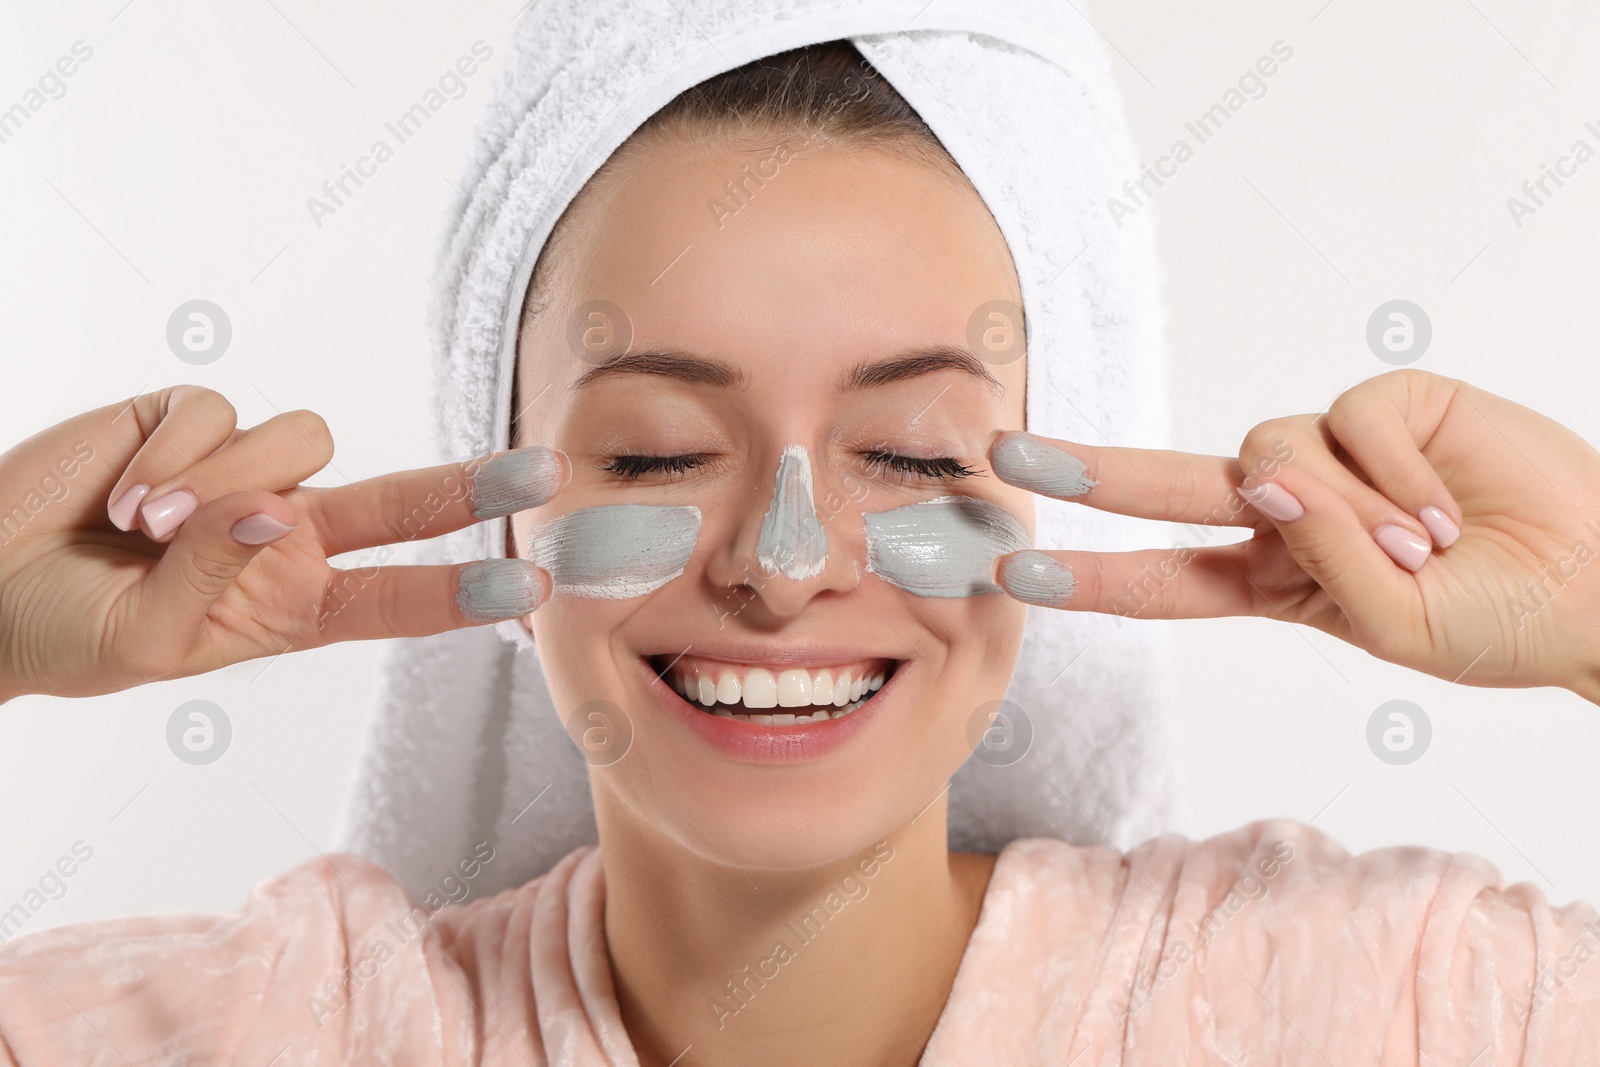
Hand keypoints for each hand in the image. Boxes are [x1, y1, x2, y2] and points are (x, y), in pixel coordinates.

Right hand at [0, 386, 566, 701]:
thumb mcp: (149, 639)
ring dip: (224, 482)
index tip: (534, 587)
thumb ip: (218, 577)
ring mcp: (244, 473)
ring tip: (144, 528)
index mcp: (293, 605)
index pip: (397, 596)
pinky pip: (217, 413)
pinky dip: (169, 455)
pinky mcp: (190, 419)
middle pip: (400, 500)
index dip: (464, 591)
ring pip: (299, 442)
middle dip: (470, 484)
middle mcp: (287, 533)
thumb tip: (275, 510)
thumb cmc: (69, 634)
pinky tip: (120, 495)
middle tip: (543, 470)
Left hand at [988, 370, 1599, 701]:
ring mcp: (1336, 456)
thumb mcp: (1396, 627)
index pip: (1164, 580)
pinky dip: (1398, 476)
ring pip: (1271, 449)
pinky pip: (1351, 421)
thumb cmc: (1498, 623)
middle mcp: (1291, 512)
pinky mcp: (1391, 404)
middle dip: (1087, 472)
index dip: (1091, 579)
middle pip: (1168, 486)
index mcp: (1276, 582)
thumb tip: (1263, 479)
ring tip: (1426, 548)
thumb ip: (1321, 561)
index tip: (1013, 577)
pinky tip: (1448, 510)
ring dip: (1347, 512)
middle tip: (1007, 455)